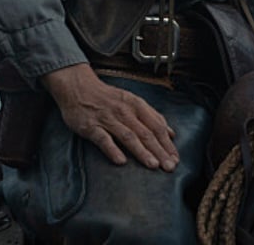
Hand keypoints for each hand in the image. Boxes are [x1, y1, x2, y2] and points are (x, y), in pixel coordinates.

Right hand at [41, 63, 178, 170]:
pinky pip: (103, 139)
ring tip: (153, 165)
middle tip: (169, 167)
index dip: (167, 143)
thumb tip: (170, 133)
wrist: (78, 87)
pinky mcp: (91, 126)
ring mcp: (107, 119)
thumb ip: (151, 116)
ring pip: (128, 136)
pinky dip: (112, 150)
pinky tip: (120, 161)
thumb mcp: (132, 101)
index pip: (156, 126)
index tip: (175, 159)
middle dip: (159, 151)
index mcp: (136, 105)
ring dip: (142, 151)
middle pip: (145, 133)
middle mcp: (124, 111)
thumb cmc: (107, 97)